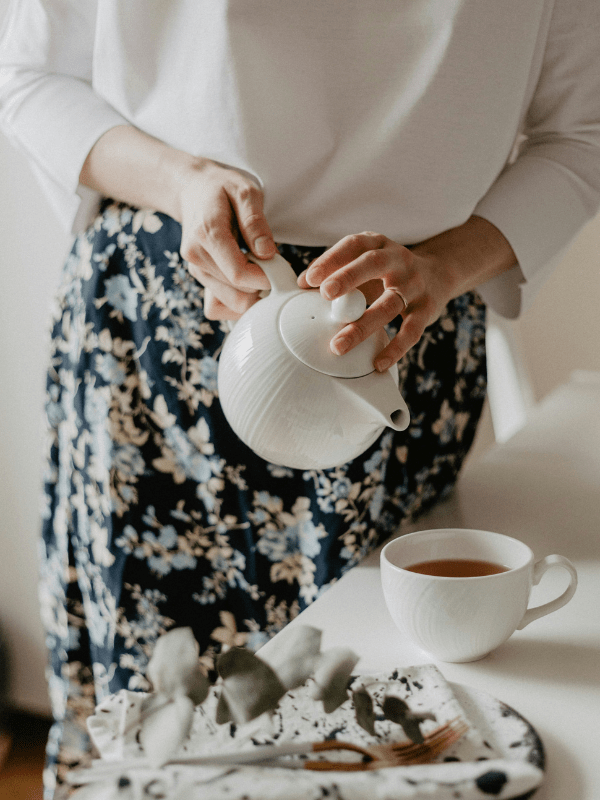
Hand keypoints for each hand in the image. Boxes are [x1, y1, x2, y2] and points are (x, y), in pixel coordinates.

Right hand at [176, 159, 276, 318]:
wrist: (192, 190)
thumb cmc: (222, 188)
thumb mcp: (245, 191)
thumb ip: (256, 223)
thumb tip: (267, 253)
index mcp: (207, 234)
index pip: (239, 273)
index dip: (266, 278)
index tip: (281, 266)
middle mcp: (196, 257)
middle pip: (238, 293)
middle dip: (263, 286)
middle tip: (274, 266)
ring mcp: (196, 270)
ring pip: (231, 303)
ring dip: (253, 294)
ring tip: (260, 269)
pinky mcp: (199, 278)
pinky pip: (220, 306)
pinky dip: (239, 300)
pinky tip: (248, 281)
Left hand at [298, 231, 451, 370]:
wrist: (437, 275)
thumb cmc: (387, 272)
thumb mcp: (363, 263)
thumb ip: (335, 271)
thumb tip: (300, 284)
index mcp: (378, 245)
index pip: (353, 245)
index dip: (330, 259)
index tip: (309, 279)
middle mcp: (398, 260)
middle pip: (373, 265)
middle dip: (348, 278)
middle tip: (325, 294)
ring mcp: (414, 285)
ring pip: (389, 304)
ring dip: (362, 326)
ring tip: (338, 346)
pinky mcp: (427, 309)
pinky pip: (411, 331)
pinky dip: (395, 348)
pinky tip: (377, 363)